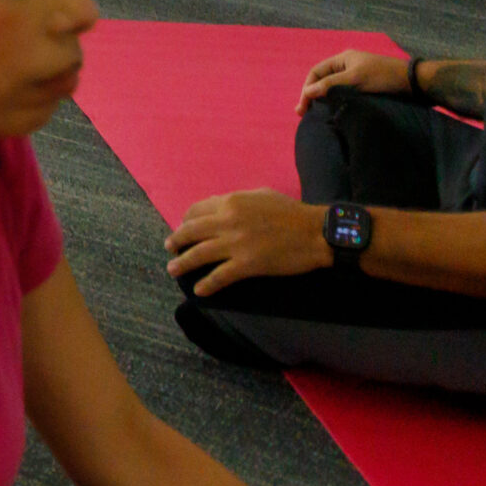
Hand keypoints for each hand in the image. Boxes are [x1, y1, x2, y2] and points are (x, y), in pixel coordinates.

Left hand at [165, 190, 330, 295]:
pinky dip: (206, 284)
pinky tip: (199, 290)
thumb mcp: (260, 195)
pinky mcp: (247, 264)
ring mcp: (236, 243)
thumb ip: (238, 201)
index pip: (196, 210)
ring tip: (173, 269)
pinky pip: (219, 276)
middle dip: (176, 240)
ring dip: (182, 263)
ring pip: (199, 254)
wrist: (315, 232)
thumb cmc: (292, 212)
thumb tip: (223, 206)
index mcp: (230, 202)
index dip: (185, 220)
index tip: (182, 228)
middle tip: (169, 248)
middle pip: (191, 231)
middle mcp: (227, 221)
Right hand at [298, 49, 411, 112]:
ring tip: (317, 115)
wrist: (414, 82)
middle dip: (312, 95)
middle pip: (323, 80)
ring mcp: (357, 77)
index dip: (307, 88)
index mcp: (342, 59)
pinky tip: (335, 112)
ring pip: (333, 89)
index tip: (303, 107)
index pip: (316, 72)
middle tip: (304, 114)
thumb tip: (307, 92)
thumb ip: (330, 85)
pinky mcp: (366, 88)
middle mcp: (347, 66)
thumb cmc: (383, 77)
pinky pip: (345, 94)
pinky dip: (336, 102)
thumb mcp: (355, 79)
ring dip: (324, 100)